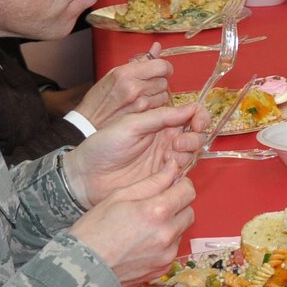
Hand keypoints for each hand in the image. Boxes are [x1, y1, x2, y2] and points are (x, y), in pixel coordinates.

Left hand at [64, 100, 201, 205]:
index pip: (189, 114)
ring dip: (189, 151)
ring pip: (193, 152)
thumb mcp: (131, 124)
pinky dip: (183, 168)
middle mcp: (165, 139)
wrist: (87, 177)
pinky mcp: (164, 178)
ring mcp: (166, 159)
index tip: (197, 121)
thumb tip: (191, 107)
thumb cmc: (102, 147)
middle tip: (177, 141)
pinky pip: (184, 172)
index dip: (199, 116)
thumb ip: (161, 116)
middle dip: (195, 135)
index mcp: (158, 121)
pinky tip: (168, 167)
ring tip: (171, 154)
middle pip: (196, 134)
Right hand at [66, 161, 196, 284]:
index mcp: (156, 212)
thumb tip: (173, 167)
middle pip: (189, 212)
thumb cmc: (94, 230)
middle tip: (156, 206)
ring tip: (144, 227)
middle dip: (177, 206)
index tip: (172, 185)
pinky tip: (142, 243)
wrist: (83, 269)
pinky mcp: (162, 269)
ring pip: (180, 232)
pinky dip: (163, 244)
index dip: (181, 185)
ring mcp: (166, 254)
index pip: (188, 192)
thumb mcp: (119, 197)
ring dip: (170, 225)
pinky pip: (172, 250)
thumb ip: (152, 182)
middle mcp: (167, 234)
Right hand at [75, 49, 172, 127]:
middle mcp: (134, 88)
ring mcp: (139, 103)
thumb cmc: (99, 98)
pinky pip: (159, 107)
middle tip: (147, 83)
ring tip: (143, 95)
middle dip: (159, 80)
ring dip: (158, 94)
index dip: (164, 67)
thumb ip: (139, 61)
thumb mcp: (114, 73)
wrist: (90, 123)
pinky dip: (155, 105)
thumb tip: (156, 47)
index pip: (161, 66)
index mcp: (126, 73)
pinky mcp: (143, 116)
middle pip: (164, 80)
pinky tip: (143, 105)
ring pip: (164, 94)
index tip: (161, 69)